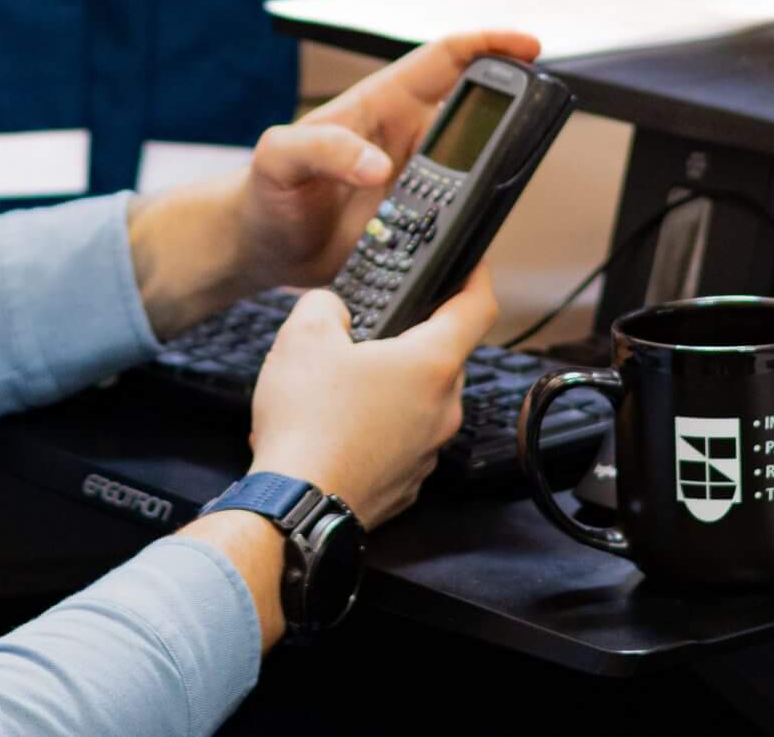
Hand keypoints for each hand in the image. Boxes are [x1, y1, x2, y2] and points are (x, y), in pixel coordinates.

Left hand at [233, 28, 542, 295]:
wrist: (258, 246)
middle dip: (507, 113)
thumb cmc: (263, 190)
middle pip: (473, 115)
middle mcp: (405, 140)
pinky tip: (475, 241)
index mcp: (380, 105)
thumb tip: (379, 165)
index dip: (488, 45)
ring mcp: (414, 183)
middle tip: (533, 123)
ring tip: (502, 188)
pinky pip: (457, 221)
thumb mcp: (280, 157)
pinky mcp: (415, 226)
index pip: (444, 59)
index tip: (528, 46)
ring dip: (491, 178)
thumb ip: (323, 149)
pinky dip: (473, 227)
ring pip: (472, 172)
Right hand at [245, 263, 498, 528]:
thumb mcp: (303, 336)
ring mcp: (428, 450)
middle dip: (411, 339)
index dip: (476, 278)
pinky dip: (379, 428)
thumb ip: (325, 305)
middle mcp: (443, 409)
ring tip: (340, 386)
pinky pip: (402, 440)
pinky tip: (337, 427)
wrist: (296, 506)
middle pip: (443, 356)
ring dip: (391, 387)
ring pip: (420, 401)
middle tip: (372, 330)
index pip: (477, 308)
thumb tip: (332, 309)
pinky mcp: (408, 481)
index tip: (471, 266)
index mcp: (431, 364)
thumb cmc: (307, 424)